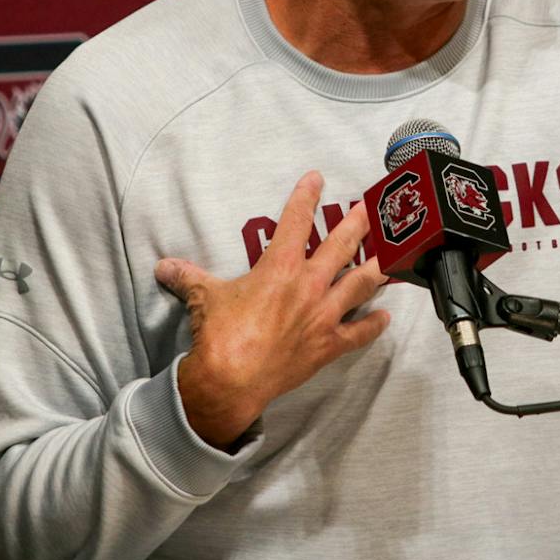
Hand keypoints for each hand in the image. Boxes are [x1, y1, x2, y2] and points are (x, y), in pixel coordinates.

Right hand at [155, 170, 388, 449]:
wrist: (230, 381)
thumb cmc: (219, 335)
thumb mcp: (203, 297)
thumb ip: (187, 276)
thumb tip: (163, 266)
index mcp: (279, 267)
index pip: (295, 222)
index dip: (305, 196)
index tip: (316, 178)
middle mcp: (308, 286)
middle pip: (342, 247)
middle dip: (358, 224)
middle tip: (371, 209)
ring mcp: (322, 316)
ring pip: (361, 284)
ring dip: (378, 268)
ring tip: (395, 254)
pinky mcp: (327, 346)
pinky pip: (358, 334)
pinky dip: (373, 326)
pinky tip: (385, 317)